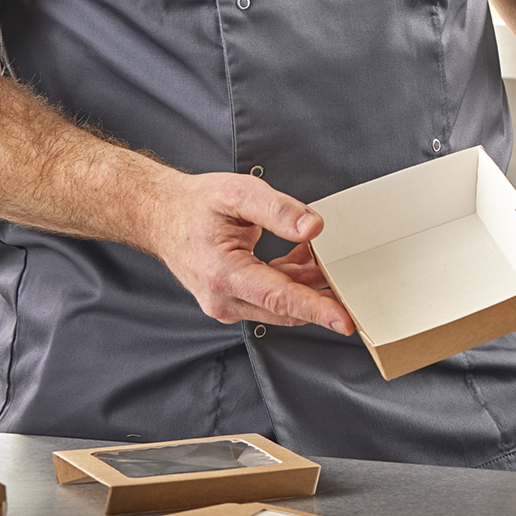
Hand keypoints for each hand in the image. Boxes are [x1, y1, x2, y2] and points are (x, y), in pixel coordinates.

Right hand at [144, 171, 352, 333]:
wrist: (162, 215)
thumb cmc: (196, 205)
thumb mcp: (238, 194)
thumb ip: (278, 210)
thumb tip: (312, 228)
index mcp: (222, 274)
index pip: (279, 298)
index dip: (316, 309)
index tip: (344, 321)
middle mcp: (222, 298)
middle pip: (285, 307)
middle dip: (321, 295)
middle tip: (353, 279)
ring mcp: (225, 303)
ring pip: (281, 303)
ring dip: (307, 283)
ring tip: (325, 255)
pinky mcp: (231, 300)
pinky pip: (271, 296)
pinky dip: (292, 279)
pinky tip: (303, 257)